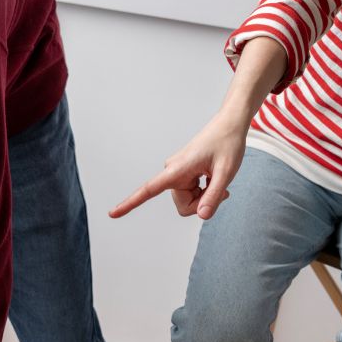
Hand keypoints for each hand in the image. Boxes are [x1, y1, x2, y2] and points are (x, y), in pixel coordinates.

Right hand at [110, 34, 285, 220]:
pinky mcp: (182, 176)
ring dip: (205, 197)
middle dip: (202, 203)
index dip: (130, 203)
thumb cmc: (227, 144)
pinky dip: (205, 192)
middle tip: (220, 186)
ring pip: (189, 203)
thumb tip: (201, 216)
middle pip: (184, 207)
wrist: (229, 126)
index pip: (149, 190)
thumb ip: (214, 196)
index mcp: (176, 169)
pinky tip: (212, 177)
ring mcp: (176, 174)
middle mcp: (171, 172)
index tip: (112, 214)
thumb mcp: (226, 172)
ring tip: (215, 177)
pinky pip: (192, 196)